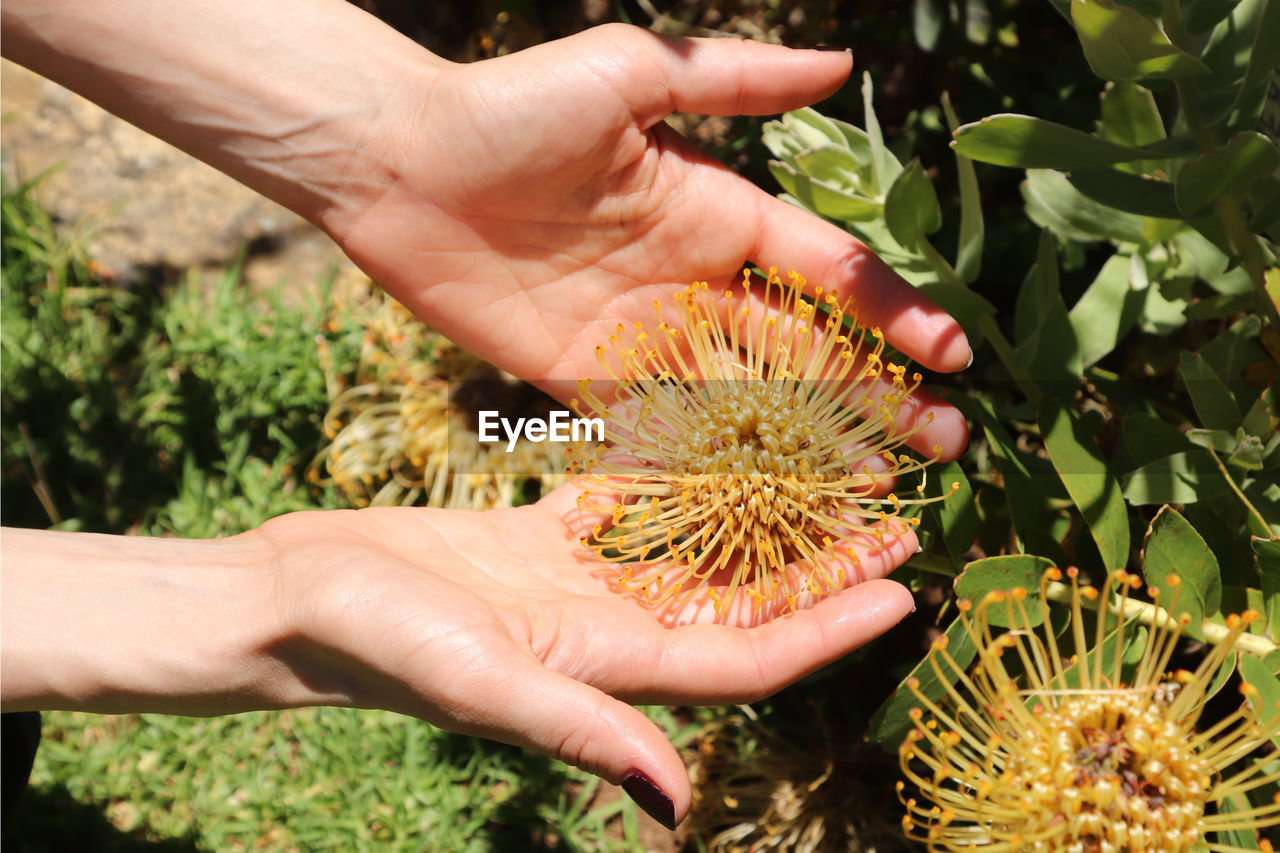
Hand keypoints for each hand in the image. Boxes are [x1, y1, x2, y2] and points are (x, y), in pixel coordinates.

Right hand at [249, 483, 917, 824]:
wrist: (292, 598)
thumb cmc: (373, 643)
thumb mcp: (479, 684)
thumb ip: (577, 729)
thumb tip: (676, 799)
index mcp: (608, 666)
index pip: (745, 654)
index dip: (825, 630)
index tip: (901, 593)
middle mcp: (606, 630)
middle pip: (739, 603)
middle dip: (820, 572)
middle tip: (898, 526)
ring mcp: (574, 583)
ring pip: (693, 553)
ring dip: (764, 523)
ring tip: (832, 480)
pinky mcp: (538, 541)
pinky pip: (628, 509)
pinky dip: (679, 483)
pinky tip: (722, 449)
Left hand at [328, 24, 969, 457]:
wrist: (397, 162)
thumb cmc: (512, 105)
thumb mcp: (631, 74)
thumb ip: (735, 78)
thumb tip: (844, 66)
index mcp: (715, 209)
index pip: (824, 269)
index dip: (888, 311)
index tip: (952, 354)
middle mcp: (690, 280)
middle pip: (801, 347)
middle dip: (875, 392)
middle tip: (946, 440)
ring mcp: (640, 336)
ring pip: (746, 398)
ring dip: (815, 439)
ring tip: (881, 480)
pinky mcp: (583, 382)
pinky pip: (663, 429)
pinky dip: (718, 461)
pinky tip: (772, 498)